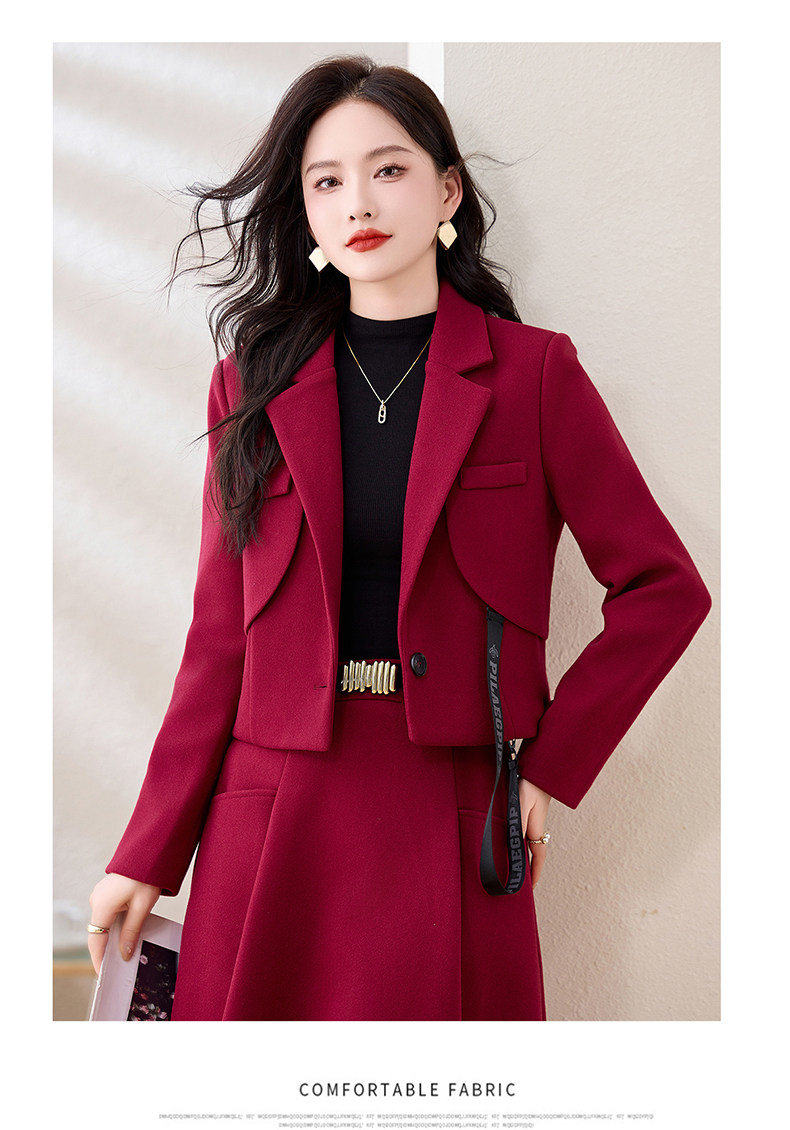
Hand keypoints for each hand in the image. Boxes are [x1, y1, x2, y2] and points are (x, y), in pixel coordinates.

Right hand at [87, 873, 161, 975]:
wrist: (148, 852)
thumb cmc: (146, 876)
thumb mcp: (142, 907)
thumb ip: (131, 931)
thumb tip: (124, 954)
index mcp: (102, 905)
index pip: (96, 940)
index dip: (98, 958)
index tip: (103, 974)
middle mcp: (96, 901)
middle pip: (98, 933)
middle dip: (106, 951)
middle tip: (117, 968)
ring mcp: (99, 896)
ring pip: (103, 924)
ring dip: (112, 938)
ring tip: (123, 954)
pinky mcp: (105, 893)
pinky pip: (107, 915)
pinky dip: (115, 926)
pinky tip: (126, 934)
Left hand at [517, 773, 551, 888]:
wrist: (539, 770)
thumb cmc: (529, 786)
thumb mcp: (521, 805)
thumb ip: (518, 822)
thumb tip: (515, 843)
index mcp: (535, 829)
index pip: (538, 857)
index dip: (535, 873)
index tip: (531, 888)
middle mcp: (536, 828)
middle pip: (534, 854)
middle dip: (529, 869)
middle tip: (521, 883)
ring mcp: (533, 821)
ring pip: (528, 844)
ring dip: (524, 856)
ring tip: (514, 868)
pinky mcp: (528, 814)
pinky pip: (524, 834)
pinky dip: (519, 843)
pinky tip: (510, 843)